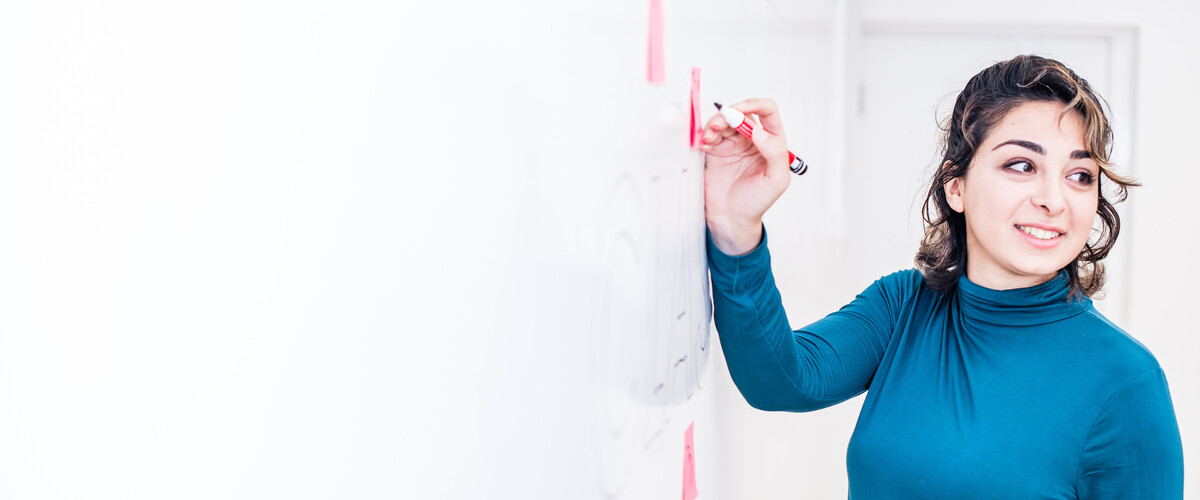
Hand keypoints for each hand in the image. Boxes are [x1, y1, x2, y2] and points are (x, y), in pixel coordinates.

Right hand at [700, 98, 791, 254]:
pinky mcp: (716, 151)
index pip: (767, 112)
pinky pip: (710, 134)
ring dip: (715, 123)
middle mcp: (753, 140)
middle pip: (742, 113)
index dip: (755, 105)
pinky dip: (705, 134)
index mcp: (772, 142)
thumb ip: (775, 153)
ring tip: (709, 135)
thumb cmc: (757, 202)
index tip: (741, 111)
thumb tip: (759, 131)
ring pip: (724, 121)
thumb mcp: (777, 179)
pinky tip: (704, 143)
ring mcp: (734, 144)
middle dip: (730, 114)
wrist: (732, 219)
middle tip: (720, 123)